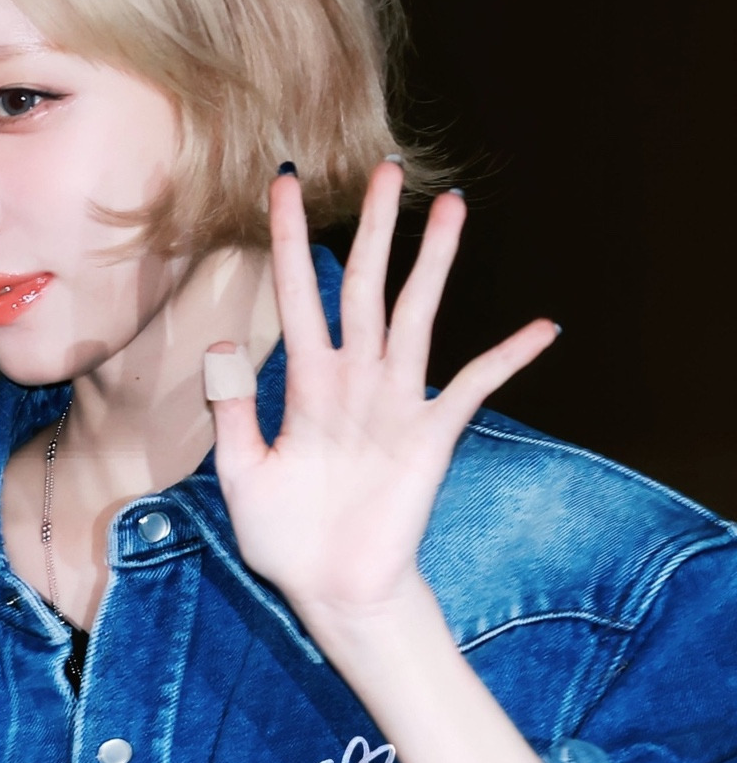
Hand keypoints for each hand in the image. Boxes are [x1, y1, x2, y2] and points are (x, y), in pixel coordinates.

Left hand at [206, 161, 558, 650]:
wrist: (333, 593)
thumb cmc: (286, 538)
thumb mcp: (242, 472)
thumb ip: (234, 409)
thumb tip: (221, 345)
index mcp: (307, 384)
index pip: (298, 294)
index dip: (288, 239)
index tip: (282, 181)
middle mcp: (355, 381)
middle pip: (366, 286)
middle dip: (376, 227)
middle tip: (388, 169)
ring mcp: (397, 404)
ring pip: (417, 316)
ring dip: (435, 262)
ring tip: (452, 206)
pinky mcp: (430, 437)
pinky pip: (474, 387)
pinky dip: (508, 357)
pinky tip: (541, 328)